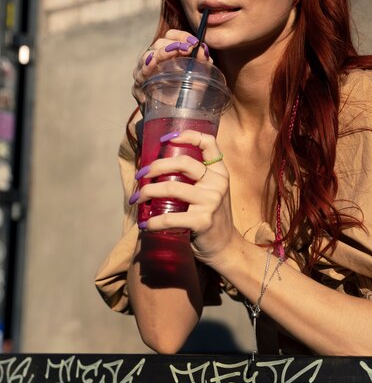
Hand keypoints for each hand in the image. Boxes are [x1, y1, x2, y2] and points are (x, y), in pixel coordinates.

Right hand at [132, 30, 210, 110]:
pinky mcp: (138, 89)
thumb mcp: (199, 79)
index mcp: (166, 56)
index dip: (181, 36)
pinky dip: (146, 69)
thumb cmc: (186, 96)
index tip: (194, 42)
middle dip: (173, 44)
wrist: (174, 120)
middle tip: (188, 48)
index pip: (169, 37)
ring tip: (173, 51)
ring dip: (161, 53)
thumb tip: (204, 50)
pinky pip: (140, 76)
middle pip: (157, 44)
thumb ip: (202, 64)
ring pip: (147, 57)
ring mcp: (143, 75)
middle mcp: (152, 62)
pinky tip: (152, 63)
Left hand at [134, 130, 236, 264]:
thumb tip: (156, 167)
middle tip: (140, 175)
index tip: (165, 139)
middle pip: (182, 163)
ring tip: (136, 199)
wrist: (224, 247)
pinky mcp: (203, 221)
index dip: (187, 135)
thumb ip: (195, 179)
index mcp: (219, 172)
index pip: (209, 142)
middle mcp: (217, 183)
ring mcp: (211, 201)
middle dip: (155, 166)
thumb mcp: (210, 192)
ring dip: (147, 192)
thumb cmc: (209, 216)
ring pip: (171, 187)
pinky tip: (144, 224)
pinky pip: (169, 218)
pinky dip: (152, 222)